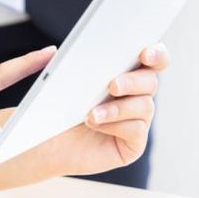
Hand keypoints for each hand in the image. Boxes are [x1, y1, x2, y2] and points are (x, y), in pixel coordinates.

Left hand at [37, 43, 169, 175]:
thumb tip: (52, 49)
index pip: (151, 58)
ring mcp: (134, 119)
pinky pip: (136, 130)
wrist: (47, 147)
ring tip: (91, 112)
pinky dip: (115, 124)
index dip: (156, 54)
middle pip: (150, 80)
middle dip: (133, 81)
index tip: (144, 54)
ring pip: (145, 105)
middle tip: (112, 85)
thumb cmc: (51, 110)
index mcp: (118, 71)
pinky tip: (95, 124)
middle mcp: (132, 93)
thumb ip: (42, 61)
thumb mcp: (46, 82)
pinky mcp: (132, 143)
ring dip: (118, 108)